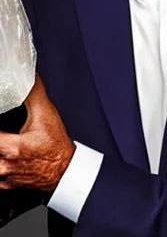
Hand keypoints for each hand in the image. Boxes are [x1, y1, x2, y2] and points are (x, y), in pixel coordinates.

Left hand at [0, 74, 74, 191]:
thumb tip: (27, 76)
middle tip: (3, 131)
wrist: (65, 168)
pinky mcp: (5, 184)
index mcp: (12, 147)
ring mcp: (3, 176)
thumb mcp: (46, 114)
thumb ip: (33, 93)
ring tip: (3, 142)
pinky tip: (4, 157)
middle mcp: (4, 164)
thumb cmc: (56, 144)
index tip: (2, 124)